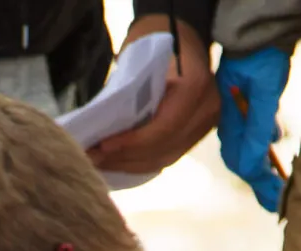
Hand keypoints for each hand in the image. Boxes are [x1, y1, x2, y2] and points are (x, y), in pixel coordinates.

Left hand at [87, 17, 218, 175]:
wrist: (179, 37)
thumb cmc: (152, 44)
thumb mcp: (137, 61)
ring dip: (130, 164)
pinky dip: (142, 163)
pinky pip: (168, 156)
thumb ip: (126, 97)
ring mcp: (205, 124)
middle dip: (126, 158)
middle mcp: (207, 109)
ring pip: (165, 158)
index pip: (163, 129)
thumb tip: (100, 134)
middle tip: (93, 160)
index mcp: (195, 86)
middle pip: (164, 148)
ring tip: (101, 164)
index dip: (131, 143)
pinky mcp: (197, 134)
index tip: (102, 147)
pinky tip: (118, 163)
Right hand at [215, 48, 289, 212]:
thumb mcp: (264, 91)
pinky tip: (272, 156)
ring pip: (247, 151)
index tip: (276, 198)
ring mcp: (239, 116)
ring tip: (275, 185)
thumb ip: (259, 125)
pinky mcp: (248, 109)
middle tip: (276, 202)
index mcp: (230, 120)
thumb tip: (255, 162)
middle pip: (242, 161)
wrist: (258, 30)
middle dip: (259, 182)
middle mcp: (231, 122)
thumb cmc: (262, 57)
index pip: (242, 160)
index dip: (259, 180)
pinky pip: (252, 138)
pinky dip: (262, 152)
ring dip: (261, 169)